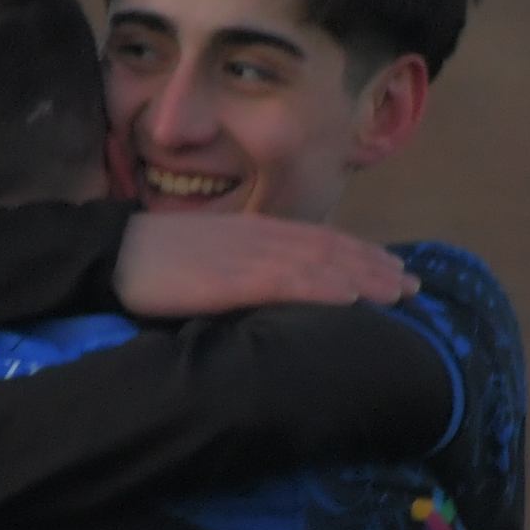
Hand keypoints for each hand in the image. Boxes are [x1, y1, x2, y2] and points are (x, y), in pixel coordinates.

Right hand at [113, 213, 414, 318]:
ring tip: (400, 292)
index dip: (359, 253)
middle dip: (376, 266)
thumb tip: (267, 291)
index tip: (392, 269)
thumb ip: (242, 269)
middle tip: (414, 286)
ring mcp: (251, 255)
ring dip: (366, 277)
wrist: (114, 253)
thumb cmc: (153, 260)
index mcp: (254, 231)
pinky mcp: (236, 278)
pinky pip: (292, 281)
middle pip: (332, 249)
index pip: (319, 240)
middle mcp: (262, 237)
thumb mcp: (208, 258)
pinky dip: (328, 287)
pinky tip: (355, 298)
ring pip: (323, 263)